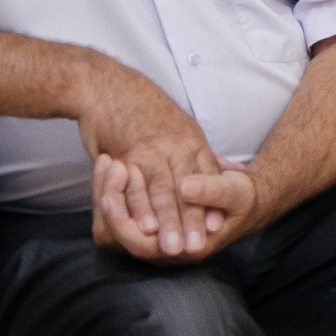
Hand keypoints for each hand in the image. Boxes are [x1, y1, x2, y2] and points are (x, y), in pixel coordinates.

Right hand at [74, 57, 222, 258]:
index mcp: (190, 139)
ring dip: (169, 221)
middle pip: (189, 188)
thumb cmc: (141, 108)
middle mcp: (175, 145)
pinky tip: (145, 227)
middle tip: (198, 248)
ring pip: (164, 191)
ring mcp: (151, 149)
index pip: (207, 176)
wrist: (106, 87)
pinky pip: (135, 185)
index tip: (217, 227)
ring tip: (173, 248)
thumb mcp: (179, 125)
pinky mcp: (126, 153)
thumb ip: (200, 152)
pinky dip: (140, 207)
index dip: (210, 202)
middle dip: (193, 220)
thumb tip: (229, 170)